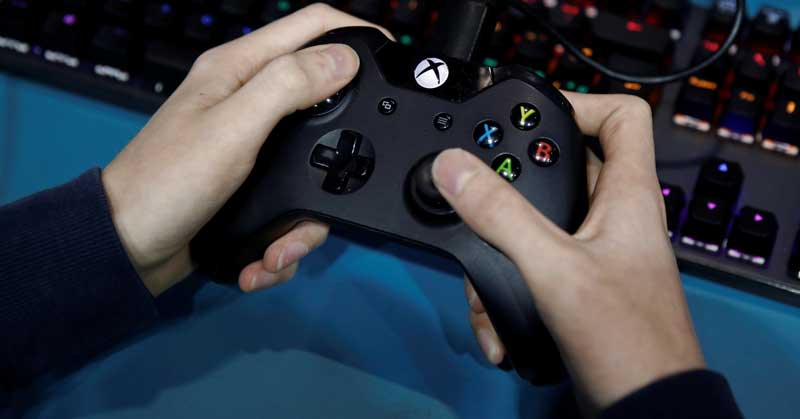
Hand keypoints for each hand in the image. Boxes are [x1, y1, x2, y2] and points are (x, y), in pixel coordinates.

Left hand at [103, 5, 389, 295]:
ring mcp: (254, 148)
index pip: (310, 26)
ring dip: (307, 222)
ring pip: (315, 168)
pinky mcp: (255, 188)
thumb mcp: (233, 128)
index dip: (355, 31)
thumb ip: (288, 86)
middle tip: (352, 179)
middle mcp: (250, 102)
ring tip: (282, 249)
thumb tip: (344, 58)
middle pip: (324, 103)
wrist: (129, 252)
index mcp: (240, 69)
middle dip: (340, 150)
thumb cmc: (168, 183)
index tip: (392, 57)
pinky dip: (286, 239)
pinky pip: (294, 205)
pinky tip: (267, 257)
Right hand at [433, 94, 704, 412]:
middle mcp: (613, 217)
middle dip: (514, 184)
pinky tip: (493, 318)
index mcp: (627, 195)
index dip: (579, 103)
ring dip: (500, 247)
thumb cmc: (625, 339)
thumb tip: (454, 166)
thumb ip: (500, 214)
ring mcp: (595, 252)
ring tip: (481, 274)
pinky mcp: (577, 285)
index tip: (528, 118)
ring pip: (537, 221)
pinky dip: (508, 286)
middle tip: (478, 192)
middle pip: (562, 167)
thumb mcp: (553, 268)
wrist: (641, 407)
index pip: (621, 116)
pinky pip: (532, 264)